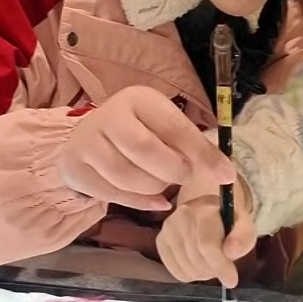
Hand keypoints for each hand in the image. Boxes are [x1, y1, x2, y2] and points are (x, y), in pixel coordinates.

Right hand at [58, 87, 232, 210]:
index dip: (201, 153)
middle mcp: (109, 116)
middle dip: (173, 171)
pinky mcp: (76, 169)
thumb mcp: (166, 128)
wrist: (87, 137)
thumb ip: (194, 147)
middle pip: (145, 151)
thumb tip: (226, 175)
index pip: (174, 127)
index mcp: (138, 99)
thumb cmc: (139, 131)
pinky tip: (153, 199)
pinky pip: (114, 195)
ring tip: (162, 182)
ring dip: (154, 188)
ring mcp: (87, 143)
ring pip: (127, 177)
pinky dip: (140, 202)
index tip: (226, 175)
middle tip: (183, 176)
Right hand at [158, 181, 257, 287]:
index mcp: (205, 208)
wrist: (207, 213)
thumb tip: (231, 252)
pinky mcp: (161, 241)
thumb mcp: (244, 227)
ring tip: (211, 263)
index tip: (231, 280)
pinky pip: (176, 272)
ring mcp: (168, 228)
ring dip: (203, 273)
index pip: (207, 244)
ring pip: (187, 268)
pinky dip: (191, 274)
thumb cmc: (227, 223)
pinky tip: (198, 264)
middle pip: (197, 259)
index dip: (220, 266)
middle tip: (223, 268)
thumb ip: (243, 238)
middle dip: (214, 270)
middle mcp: (182, 215)